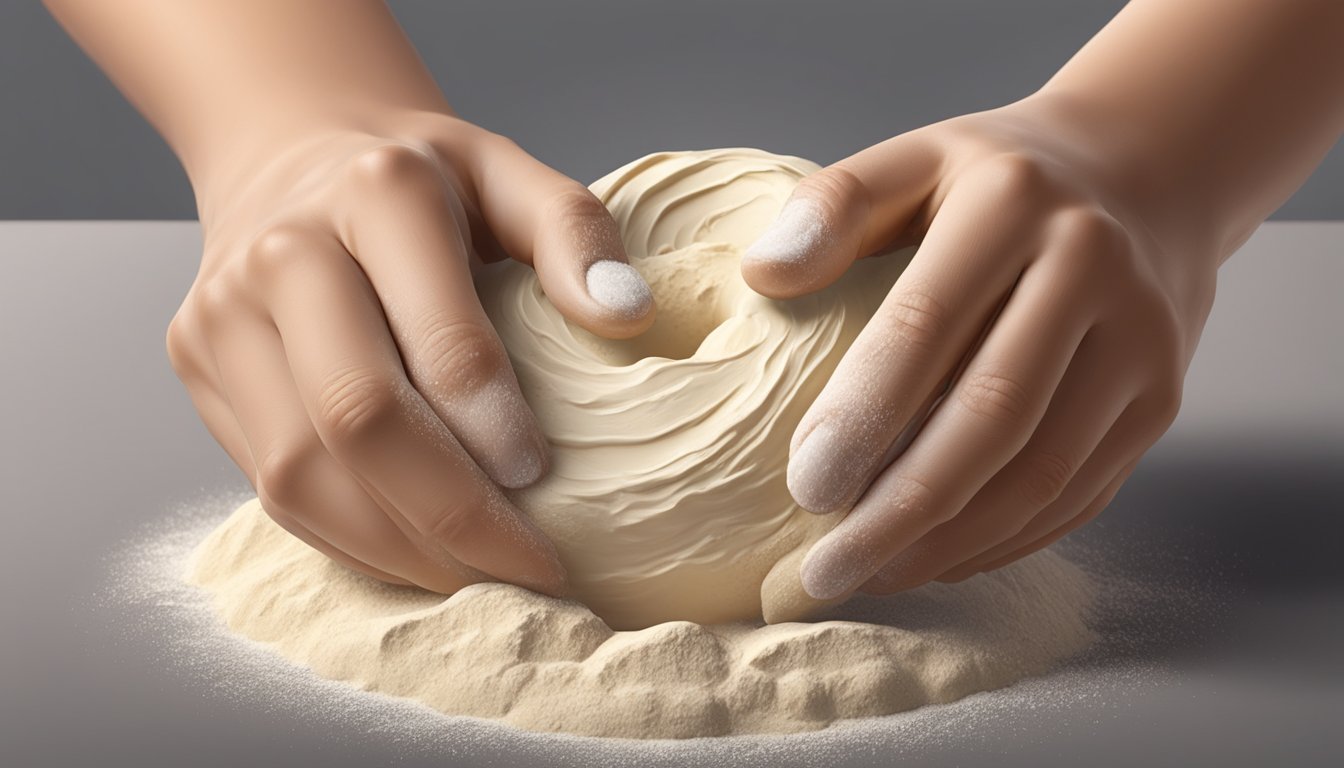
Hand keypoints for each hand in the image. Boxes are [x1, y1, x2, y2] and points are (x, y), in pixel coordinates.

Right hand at [167, 111, 654, 593]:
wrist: (294, 148)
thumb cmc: (424, 178)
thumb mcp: (511, 172)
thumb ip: (574, 233)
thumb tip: (628, 318)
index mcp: (377, 194)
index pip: (436, 341)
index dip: (493, 430)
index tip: (546, 488)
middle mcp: (283, 251)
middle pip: (356, 418)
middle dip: (451, 514)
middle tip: (528, 567)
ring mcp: (224, 314)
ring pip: (300, 471)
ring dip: (398, 547)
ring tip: (479, 575)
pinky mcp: (198, 365)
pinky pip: (270, 484)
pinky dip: (348, 538)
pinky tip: (417, 553)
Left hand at [742, 93, 1218, 600]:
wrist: (1147, 173)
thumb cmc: (996, 179)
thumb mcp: (913, 158)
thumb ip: (833, 205)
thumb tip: (760, 274)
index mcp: (1010, 202)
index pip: (926, 324)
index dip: (863, 415)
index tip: (805, 490)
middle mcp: (1090, 266)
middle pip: (993, 415)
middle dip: (901, 509)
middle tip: (826, 572)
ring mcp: (1140, 339)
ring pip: (1043, 472)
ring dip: (951, 542)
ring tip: (871, 575)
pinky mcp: (1161, 398)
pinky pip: (1080, 492)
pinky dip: (1005, 540)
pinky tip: (938, 558)